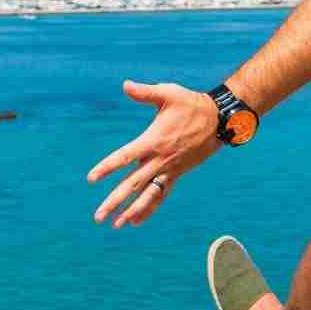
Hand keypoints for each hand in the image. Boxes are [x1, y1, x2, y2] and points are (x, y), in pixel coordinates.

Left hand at [87, 80, 220, 228]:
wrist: (219, 120)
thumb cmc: (191, 104)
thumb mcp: (168, 93)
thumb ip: (145, 92)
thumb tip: (125, 85)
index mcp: (153, 141)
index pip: (124, 157)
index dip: (107, 168)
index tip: (91, 179)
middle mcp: (159, 160)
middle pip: (132, 184)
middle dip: (114, 201)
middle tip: (98, 216)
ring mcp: (169, 170)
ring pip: (148, 195)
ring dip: (131, 211)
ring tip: (116, 225)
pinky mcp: (177, 174)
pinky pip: (161, 194)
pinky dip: (148, 208)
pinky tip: (136, 220)